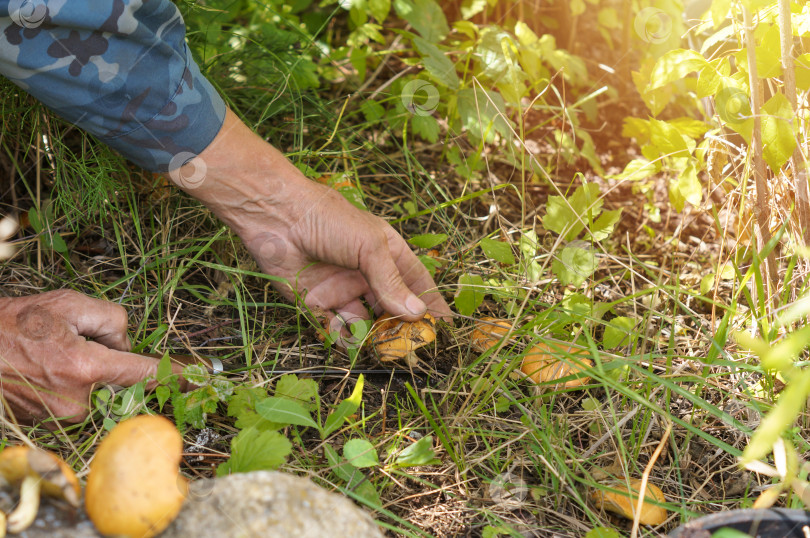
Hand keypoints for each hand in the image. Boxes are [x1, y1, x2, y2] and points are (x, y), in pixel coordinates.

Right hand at [0, 290, 180, 424]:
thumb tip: (127, 345)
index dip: (176, 374)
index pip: (145, 373)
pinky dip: (73, 386)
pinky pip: (80, 402)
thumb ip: (113, 319)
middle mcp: (77, 400)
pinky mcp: (49, 426)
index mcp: (85, 368)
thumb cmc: (16, 323)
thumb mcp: (69, 304)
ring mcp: (61, 418)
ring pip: (99, 392)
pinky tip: (45, 371)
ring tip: (51, 357)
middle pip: (121, 382)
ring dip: (89, 374)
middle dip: (110, 363)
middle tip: (74, 346)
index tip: (202, 379)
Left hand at [170, 109, 451, 337]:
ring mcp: (341, 290)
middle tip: (413, 348)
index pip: (416, 281)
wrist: (276, 217)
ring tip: (382, 349)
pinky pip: (334, 328)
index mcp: (386, 253)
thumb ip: (391, 282)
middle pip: (392, 307)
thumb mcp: (369, 247)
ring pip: (366, 322)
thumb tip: (418, 313)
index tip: (446, 326)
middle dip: (403, 327)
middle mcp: (366, 274)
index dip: (431, 302)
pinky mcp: (315, 303)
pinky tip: (346, 335)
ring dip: (374, 336)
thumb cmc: (329, 220)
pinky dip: (342, 336)